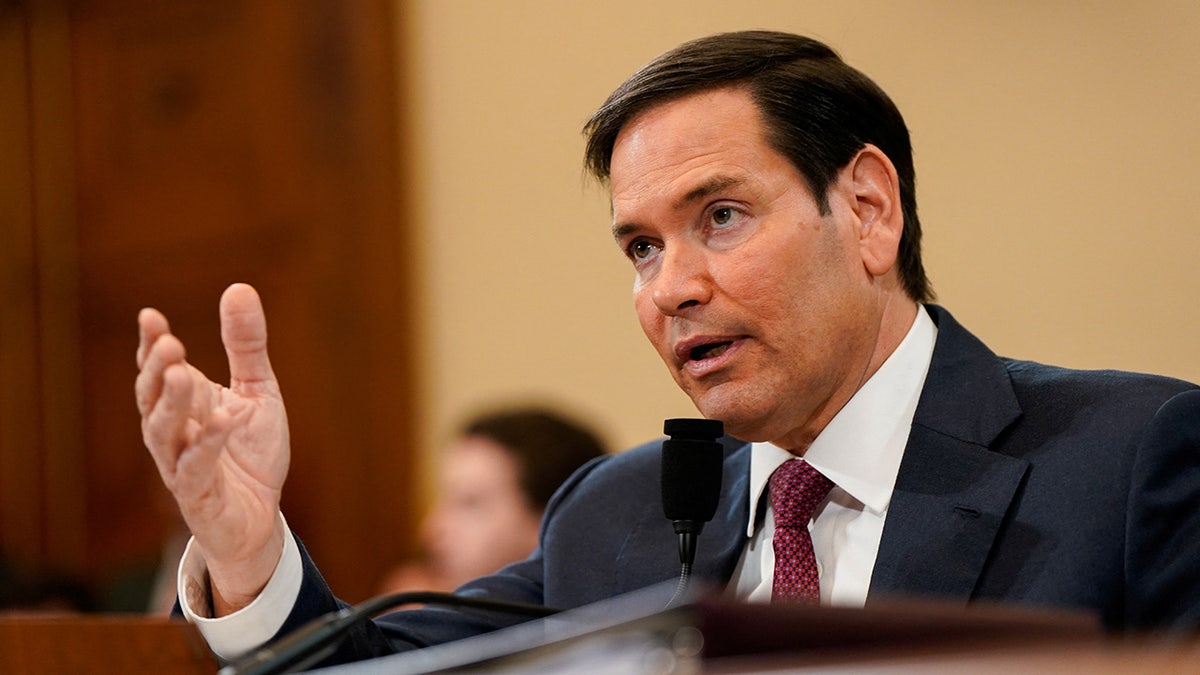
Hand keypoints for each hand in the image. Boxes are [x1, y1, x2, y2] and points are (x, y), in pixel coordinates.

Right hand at [135, 283, 289, 614]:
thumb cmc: (250, 452)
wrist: (260, 517)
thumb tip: (239, 288)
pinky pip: (194, 471)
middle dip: (157, 372)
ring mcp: (181, 466)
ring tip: (183, 375)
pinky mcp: (198, 497)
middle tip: (170, 344)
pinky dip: (206, 445)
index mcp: (184, 404)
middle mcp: (174, 433)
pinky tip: (221, 421)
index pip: (158, 371)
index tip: (150, 317)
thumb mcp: (257, 390)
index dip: (151, 346)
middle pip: (153, 399)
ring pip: (163, 434)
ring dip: (172, 404)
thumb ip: (246, 346)